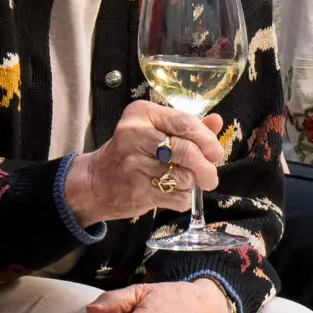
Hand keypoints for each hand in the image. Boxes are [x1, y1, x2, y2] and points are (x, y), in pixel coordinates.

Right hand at [65, 101, 226, 225]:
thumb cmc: (130, 153)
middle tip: (210, 177)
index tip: (215, 152)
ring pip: (184, 177)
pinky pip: (176, 197)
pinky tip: (171, 194)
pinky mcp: (137, 190)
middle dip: (206, 168)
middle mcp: (135, 134)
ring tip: (180, 182)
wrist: (95, 182)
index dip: (207, 139)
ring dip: (190, 184)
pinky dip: (181, 199)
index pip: (185, 122)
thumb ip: (186, 127)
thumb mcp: (153, 131)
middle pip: (187, 151)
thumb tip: (217, 122)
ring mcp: (134, 163)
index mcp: (141, 113)